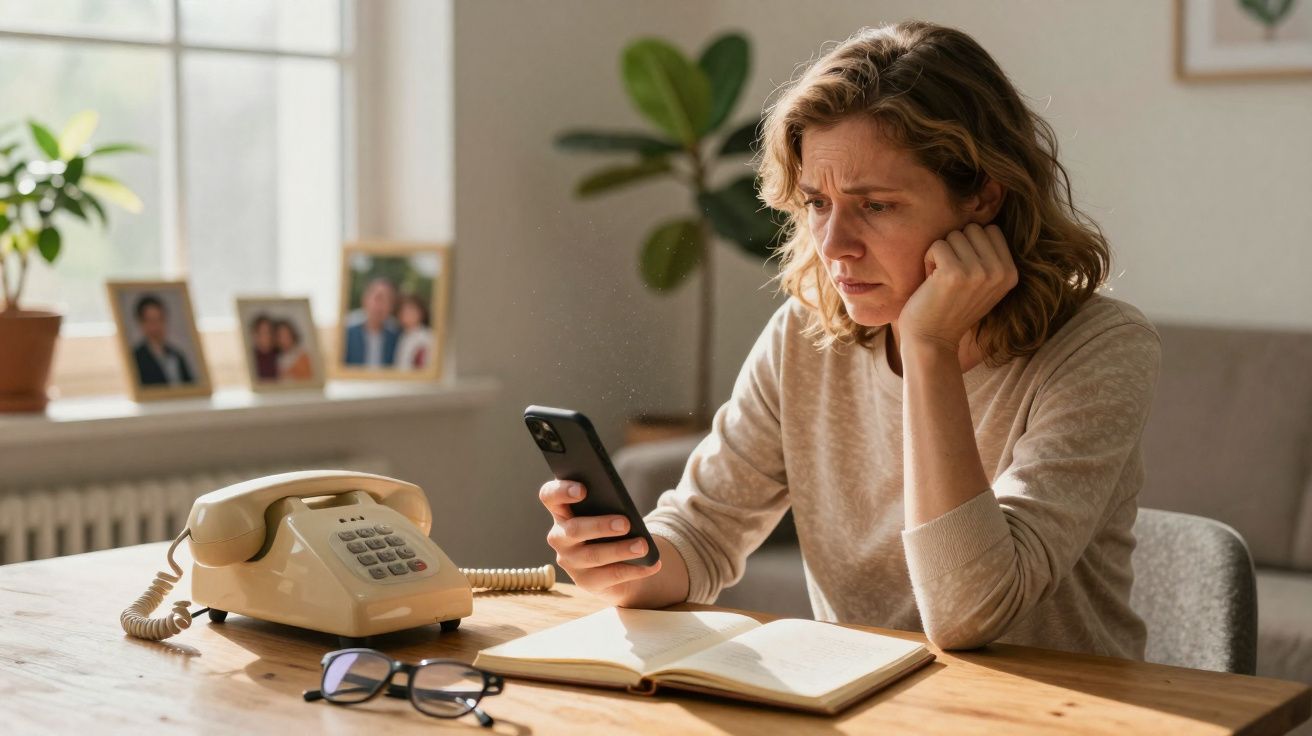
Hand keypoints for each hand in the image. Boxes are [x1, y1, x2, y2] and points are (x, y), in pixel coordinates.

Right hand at [539, 479, 662, 600]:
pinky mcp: (585, 582)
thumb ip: (608, 505)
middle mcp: (559, 536)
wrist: (614, 561)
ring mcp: (570, 561)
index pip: (550, 496)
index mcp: (561, 511)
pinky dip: (634, 570)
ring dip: (620, 550)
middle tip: (625, 523)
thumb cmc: (609, 526)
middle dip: (600, 526)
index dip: (562, 491)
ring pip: (592, 555)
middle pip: (574, 529)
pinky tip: (651, 564)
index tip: (583, 489)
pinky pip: (609, 576)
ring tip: (643, 546)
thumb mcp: (607, 512)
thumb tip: (626, 511)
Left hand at [898, 223, 1017, 350]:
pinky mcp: (955, 273)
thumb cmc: (950, 306)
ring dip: (940, 255)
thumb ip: (990, 255)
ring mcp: (979, 272)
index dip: (970, 247)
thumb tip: (989, 208)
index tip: (964, 273)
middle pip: (972, 229)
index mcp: (1012, 272)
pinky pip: (937, 245)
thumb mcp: (983, 282)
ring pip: (953, 235)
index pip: (990, 230)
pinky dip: (928, 261)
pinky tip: (931, 283)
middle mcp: (1000, 271)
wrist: (932, 340)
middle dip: (955, 249)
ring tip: (941, 281)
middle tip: (950, 278)